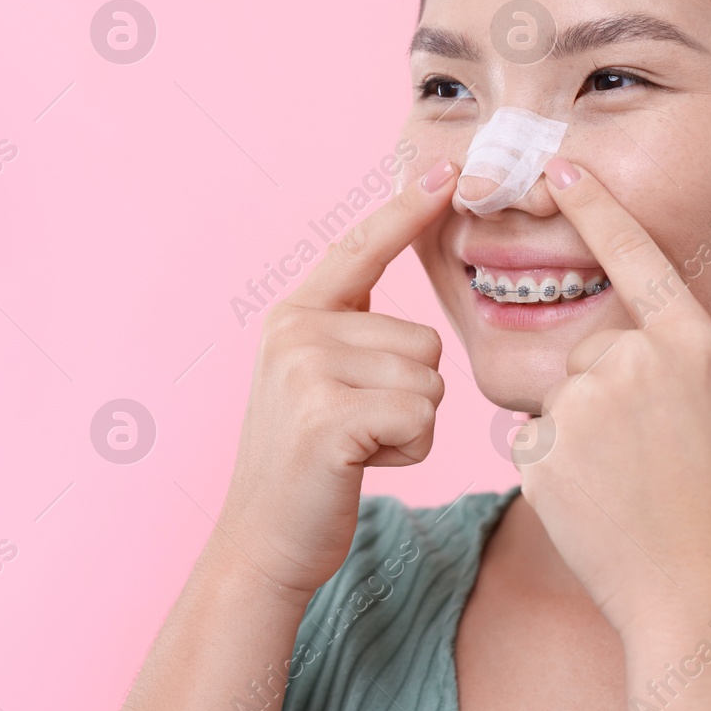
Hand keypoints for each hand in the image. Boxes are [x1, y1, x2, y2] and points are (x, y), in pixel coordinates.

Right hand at [217, 161, 456, 604]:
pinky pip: (421, 417)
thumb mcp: (317, 379)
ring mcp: (306, 371)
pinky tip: (361, 464)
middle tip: (358, 428)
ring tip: (358, 447)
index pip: (362, 248)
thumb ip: (351, 328)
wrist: (263, 541)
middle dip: (413, 393)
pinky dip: (408, 450)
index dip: (407, 208)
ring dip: (412, 425)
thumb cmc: (310, 464)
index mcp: (295, 314)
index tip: (448, 169)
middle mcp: (295, 330)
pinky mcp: (327, 418)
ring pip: (429, 380)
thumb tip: (399, 275)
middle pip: (424, 339)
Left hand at [516, 157, 710, 635]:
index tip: (560, 165)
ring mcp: (581, 407)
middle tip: (651, 447)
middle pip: (594, 346)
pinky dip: (556, 461)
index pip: (634, 256)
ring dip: (583, 424)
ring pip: (564, 391)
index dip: (596, 206)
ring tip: (627, 477)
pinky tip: (595, 496)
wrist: (693, 592)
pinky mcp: (539, 450)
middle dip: (612, 385)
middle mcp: (630, 364)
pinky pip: (535, 435)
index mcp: (688, 345)